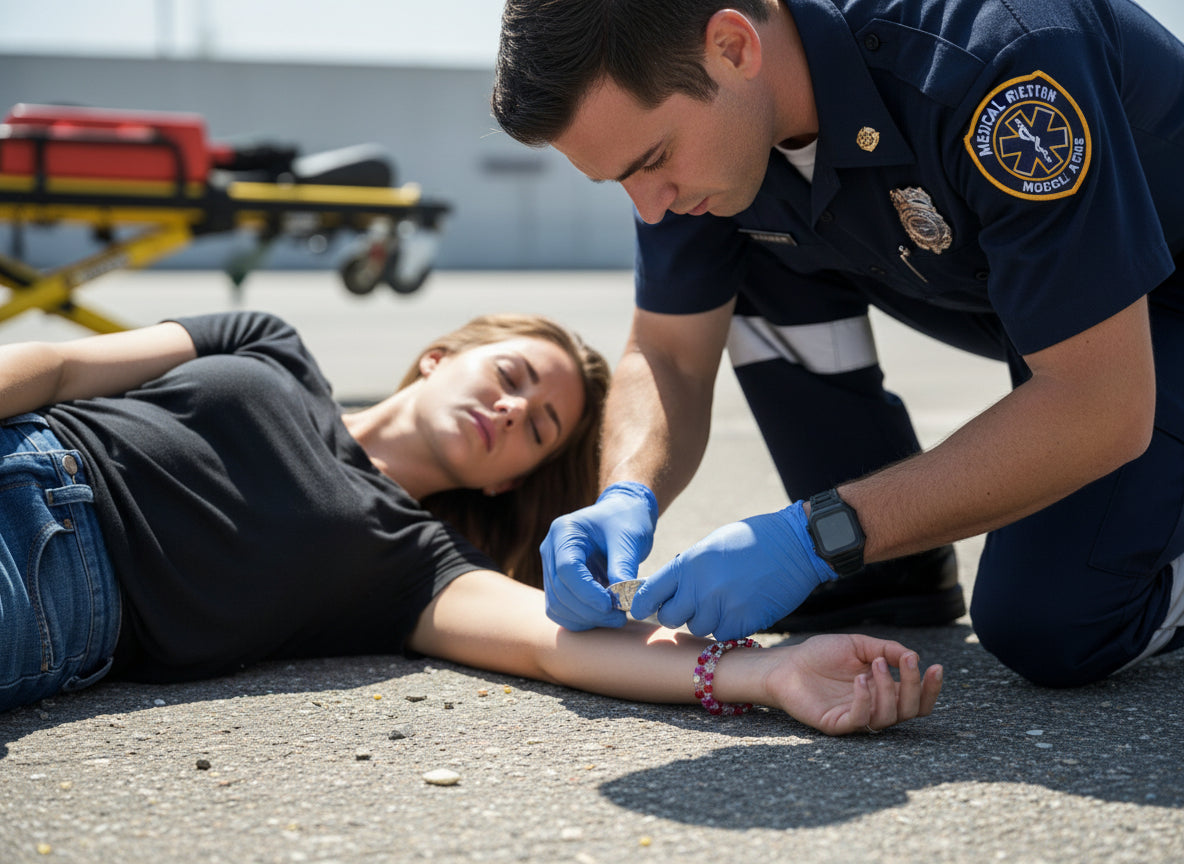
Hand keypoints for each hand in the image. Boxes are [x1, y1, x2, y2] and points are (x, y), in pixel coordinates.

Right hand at [540, 482, 658, 630]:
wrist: (622, 516)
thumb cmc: (626, 520)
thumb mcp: (629, 539)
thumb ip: (623, 567)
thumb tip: (624, 600)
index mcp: (564, 531)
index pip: (567, 569)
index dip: (588, 592)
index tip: (612, 606)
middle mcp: (550, 549)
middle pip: (559, 591)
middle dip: (590, 610)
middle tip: (620, 617)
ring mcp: (550, 567)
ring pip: (557, 605)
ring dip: (585, 619)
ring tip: (615, 618)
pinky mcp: (557, 583)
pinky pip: (560, 610)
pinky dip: (580, 619)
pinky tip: (604, 618)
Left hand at [629, 501, 834, 639]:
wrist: (796, 544)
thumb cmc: (754, 541)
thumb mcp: (712, 546)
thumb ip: (689, 570)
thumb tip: (671, 592)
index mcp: (688, 563)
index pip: (650, 593)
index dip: (643, 604)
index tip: (642, 610)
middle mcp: (700, 586)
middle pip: (671, 618)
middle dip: (680, 614)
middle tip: (696, 605)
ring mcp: (721, 606)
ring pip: (698, 629)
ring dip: (708, 620)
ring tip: (726, 600)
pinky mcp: (742, 621)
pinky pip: (723, 636)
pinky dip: (729, 628)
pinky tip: (741, 609)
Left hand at [762, 634, 942, 734]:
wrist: (786, 664)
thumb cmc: (820, 655)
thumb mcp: (858, 645)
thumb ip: (887, 649)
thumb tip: (914, 657)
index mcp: (883, 690)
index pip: (917, 699)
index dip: (930, 688)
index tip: (936, 667)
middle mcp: (874, 707)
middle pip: (910, 710)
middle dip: (914, 686)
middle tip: (908, 661)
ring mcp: (856, 717)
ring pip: (889, 716)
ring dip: (888, 688)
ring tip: (876, 664)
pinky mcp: (837, 724)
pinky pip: (860, 720)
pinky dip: (865, 700)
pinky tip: (860, 680)